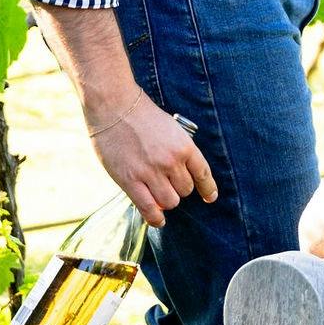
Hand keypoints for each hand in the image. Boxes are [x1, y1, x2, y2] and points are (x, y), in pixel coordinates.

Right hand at [86, 91, 216, 224]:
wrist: (114, 106)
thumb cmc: (141, 114)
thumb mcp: (170, 128)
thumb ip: (178, 150)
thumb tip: (181, 175)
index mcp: (184, 146)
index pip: (203, 174)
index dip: (208, 189)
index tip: (210, 197)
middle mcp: (170, 161)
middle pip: (186, 190)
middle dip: (179, 189)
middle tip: (167, 183)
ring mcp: (150, 172)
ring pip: (170, 202)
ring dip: (166, 201)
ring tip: (158, 193)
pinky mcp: (130, 181)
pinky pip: (149, 208)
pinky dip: (155, 217)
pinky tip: (157, 219)